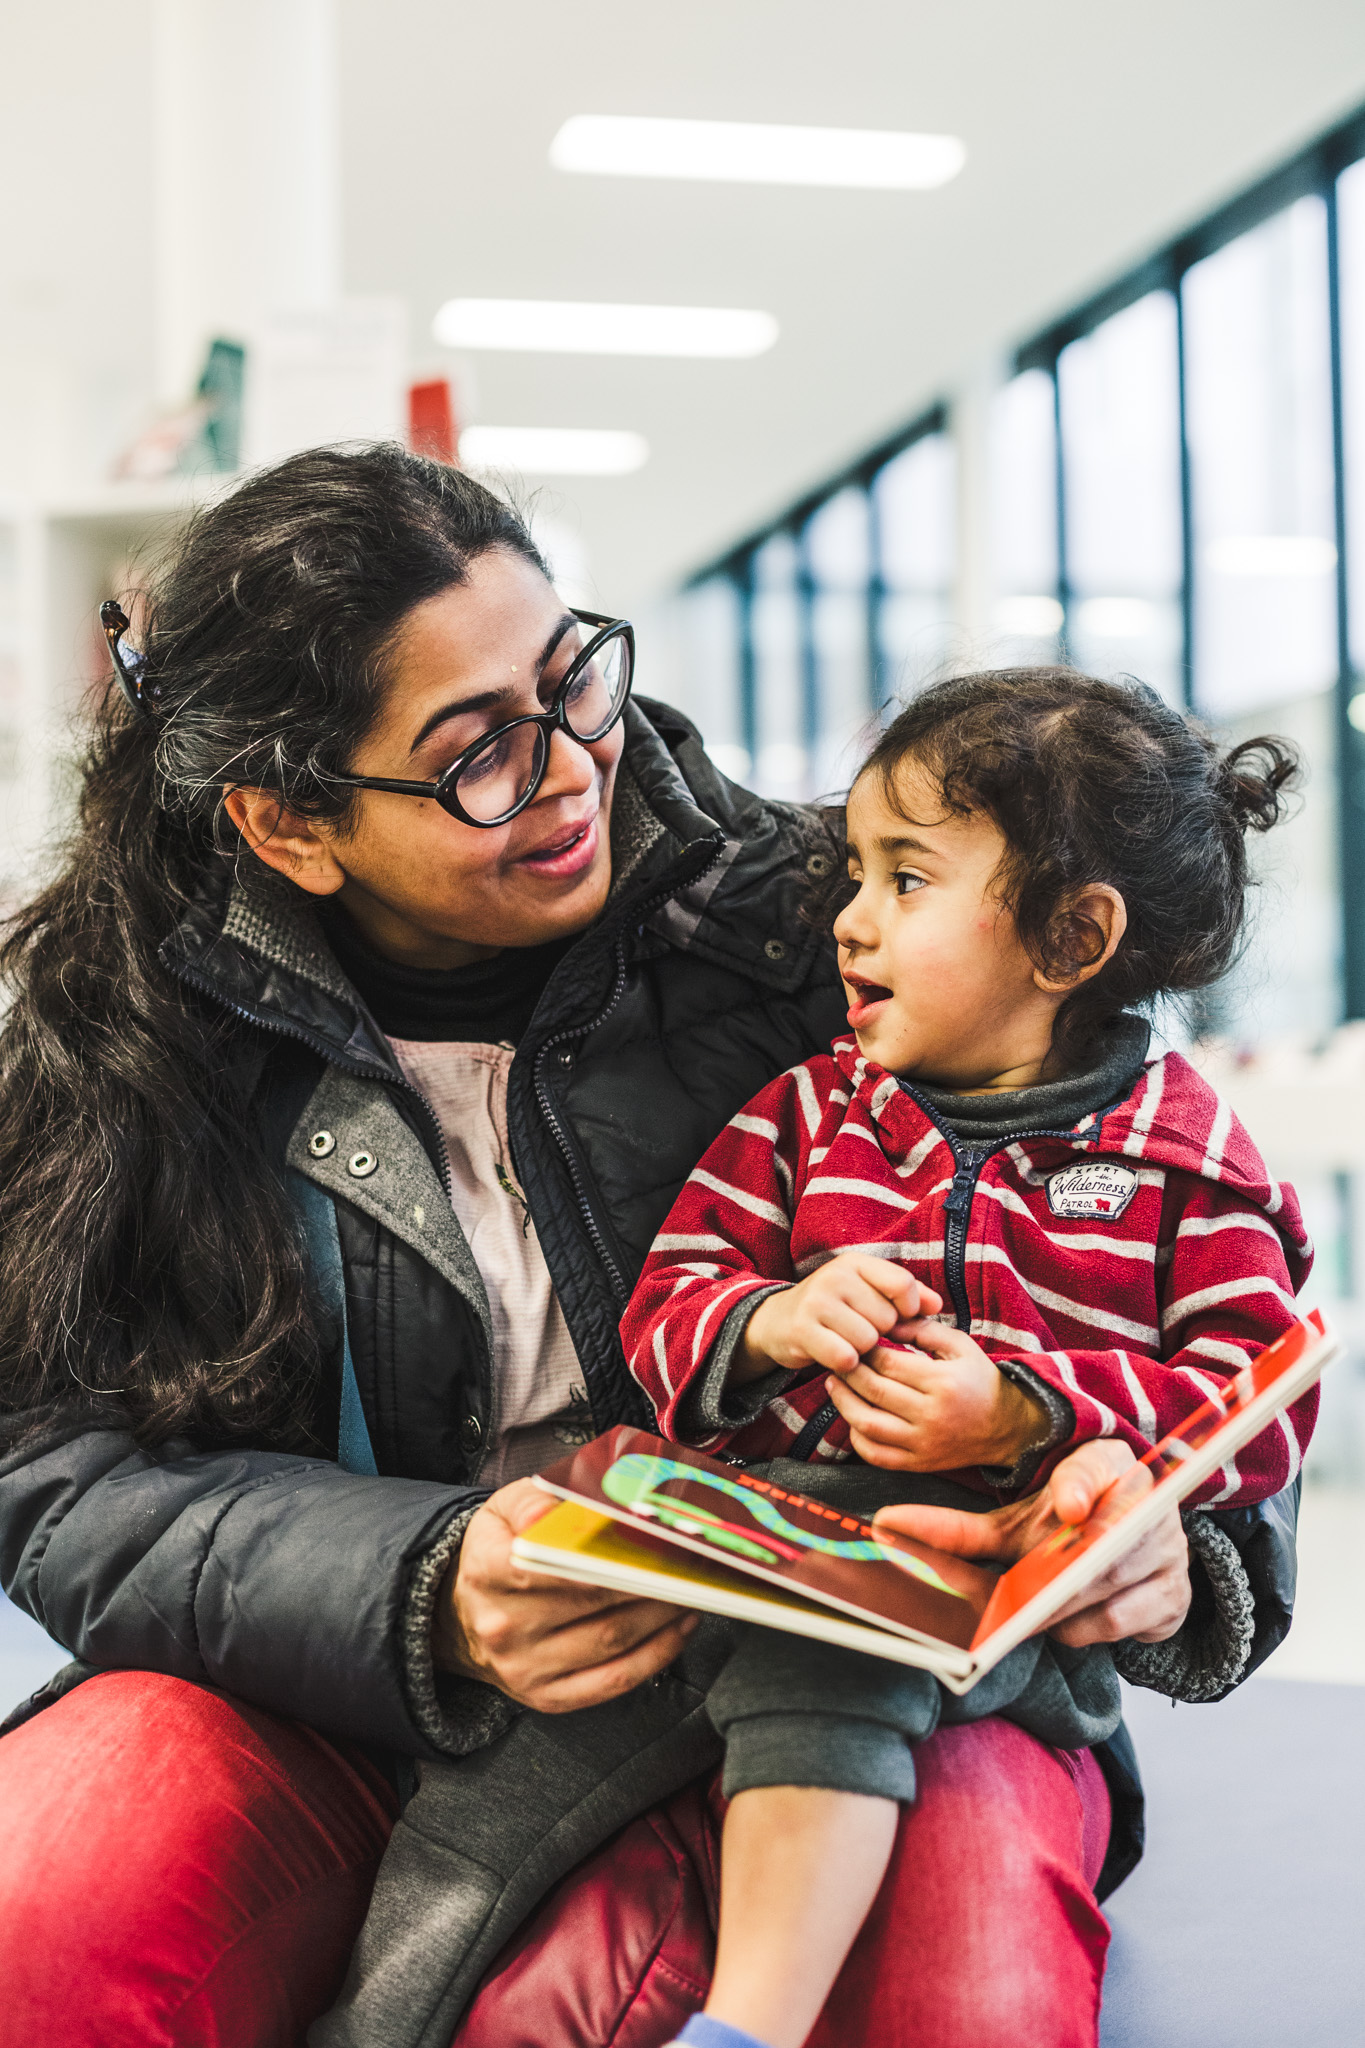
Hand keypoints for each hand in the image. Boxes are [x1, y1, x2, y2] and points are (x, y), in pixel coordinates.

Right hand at [434, 1480, 698, 1712]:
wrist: (461, 1618)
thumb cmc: (496, 1555)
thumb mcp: (500, 1512)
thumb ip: (533, 1501)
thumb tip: (560, 1513)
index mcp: (487, 1572)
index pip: (546, 1565)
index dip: (599, 1556)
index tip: (645, 1542)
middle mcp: (503, 1626)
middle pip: (591, 1602)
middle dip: (648, 1580)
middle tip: (688, 1560)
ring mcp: (525, 1669)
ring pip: (610, 1642)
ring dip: (662, 1615)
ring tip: (692, 1588)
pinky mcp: (548, 1698)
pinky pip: (613, 1681)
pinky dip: (656, 1655)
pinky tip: (679, 1628)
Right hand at [737, 1254, 941, 1384]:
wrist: (777, 1322)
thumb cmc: (834, 1309)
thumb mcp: (866, 1292)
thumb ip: (904, 1295)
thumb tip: (937, 1305)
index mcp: (855, 1263)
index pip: (902, 1284)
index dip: (909, 1308)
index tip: (898, 1318)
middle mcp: (835, 1276)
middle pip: (887, 1317)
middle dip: (879, 1333)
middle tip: (859, 1331)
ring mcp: (817, 1302)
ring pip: (868, 1340)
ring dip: (862, 1351)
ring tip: (846, 1342)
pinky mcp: (802, 1329)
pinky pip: (845, 1356)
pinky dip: (845, 1363)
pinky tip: (835, 1356)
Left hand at [823, 1320, 1047, 1470]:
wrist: (1007, 1427)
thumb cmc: (979, 1380)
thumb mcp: (960, 1345)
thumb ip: (922, 1329)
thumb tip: (884, 1323)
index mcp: (942, 1382)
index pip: (888, 1363)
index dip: (865, 1350)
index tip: (856, 1339)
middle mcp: (931, 1415)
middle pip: (875, 1391)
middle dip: (849, 1372)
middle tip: (838, 1358)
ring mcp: (924, 1443)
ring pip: (869, 1425)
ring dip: (844, 1403)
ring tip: (835, 1385)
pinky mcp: (919, 1464)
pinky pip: (877, 1455)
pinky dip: (857, 1437)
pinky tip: (852, 1418)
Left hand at [872, 1440, 1191, 1645]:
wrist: (1132, 1545)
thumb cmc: (1065, 1529)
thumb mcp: (1014, 1522)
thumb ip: (956, 1528)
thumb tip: (887, 1526)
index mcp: (1104, 1467)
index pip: (1095, 1469)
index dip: (1081, 1485)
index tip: (1065, 1505)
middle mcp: (1143, 1504)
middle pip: (1095, 1550)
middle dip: (1050, 1585)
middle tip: (1013, 1611)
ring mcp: (1166, 1553)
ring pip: (1105, 1593)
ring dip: (1064, 1614)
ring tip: (1034, 1613)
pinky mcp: (1175, 1597)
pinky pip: (1126, 1624)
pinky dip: (1091, 1630)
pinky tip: (1071, 1621)